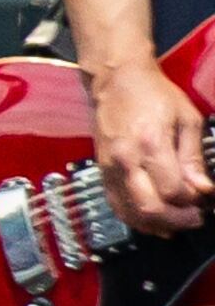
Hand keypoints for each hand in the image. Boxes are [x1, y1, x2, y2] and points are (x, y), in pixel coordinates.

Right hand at [91, 55, 206, 231]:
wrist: (116, 81)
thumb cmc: (154, 94)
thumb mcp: (187, 119)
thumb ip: (193, 156)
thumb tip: (203, 187)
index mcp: (150, 144)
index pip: (173, 189)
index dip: (193, 200)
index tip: (206, 197)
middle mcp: (126, 160)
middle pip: (149, 207)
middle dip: (177, 219)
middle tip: (196, 217)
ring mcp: (110, 169)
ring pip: (130, 212)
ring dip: (156, 224)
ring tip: (177, 223)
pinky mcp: (102, 172)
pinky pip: (117, 205)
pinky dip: (135, 219)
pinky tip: (153, 222)